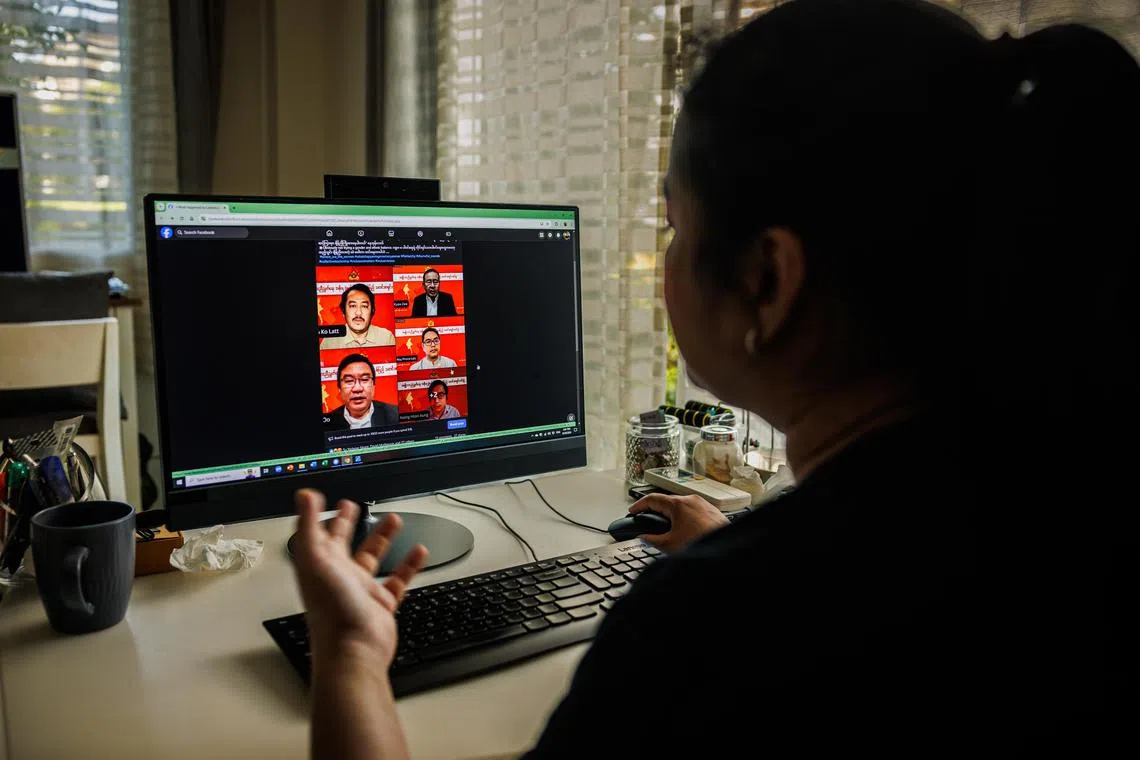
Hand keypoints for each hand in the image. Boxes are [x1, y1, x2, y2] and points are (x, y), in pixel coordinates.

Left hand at [291, 489, 427, 668]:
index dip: (324, 516)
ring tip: (396, 519)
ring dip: (384, 538)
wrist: (354, 650)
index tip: (326, 499)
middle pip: (345, 543)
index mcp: (321, 565)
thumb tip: (304, 495)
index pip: (321, 534)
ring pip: (374, 558)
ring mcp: (361, 590)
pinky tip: (419, 552)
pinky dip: (409, 565)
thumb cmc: (332, 610)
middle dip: (350, 523)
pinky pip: (397, 580)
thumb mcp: (315, 559)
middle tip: (357, 505)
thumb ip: (308, 525)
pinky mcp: (381, 604)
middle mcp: (340, 576)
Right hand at [628, 492, 728, 552]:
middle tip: (647, 521)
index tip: (633, 511)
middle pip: (667, 502)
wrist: (727, 548)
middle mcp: (691, 500)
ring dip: (671, 516)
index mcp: (678, 504)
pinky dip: (685, 519)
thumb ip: (651, 540)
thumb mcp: (669, 545)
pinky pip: (694, 511)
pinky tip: (685, 532)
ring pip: (681, 507)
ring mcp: (703, 504)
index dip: (639, 505)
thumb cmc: (702, 543)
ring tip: (667, 529)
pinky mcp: (712, 512)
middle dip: (656, 512)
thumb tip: (643, 538)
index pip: (652, 499)